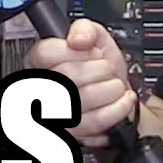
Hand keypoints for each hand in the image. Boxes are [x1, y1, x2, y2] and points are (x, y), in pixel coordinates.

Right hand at [26, 18, 134, 147]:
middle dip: (99, 69)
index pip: (45, 53)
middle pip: (67, 76)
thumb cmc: (101, 66)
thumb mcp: (95, 36)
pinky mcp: (73, 133)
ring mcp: (56, 114)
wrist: (118, 93)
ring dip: (110, 88)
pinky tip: (122, 99)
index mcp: (40, 62)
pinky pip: (95, 121)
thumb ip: (85, 29)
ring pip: (82, 99)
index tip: (90, 51)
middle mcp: (43, 88)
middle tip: (106, 69)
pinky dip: (118, 107)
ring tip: (114, 84)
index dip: (74, 51)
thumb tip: (78, 38)